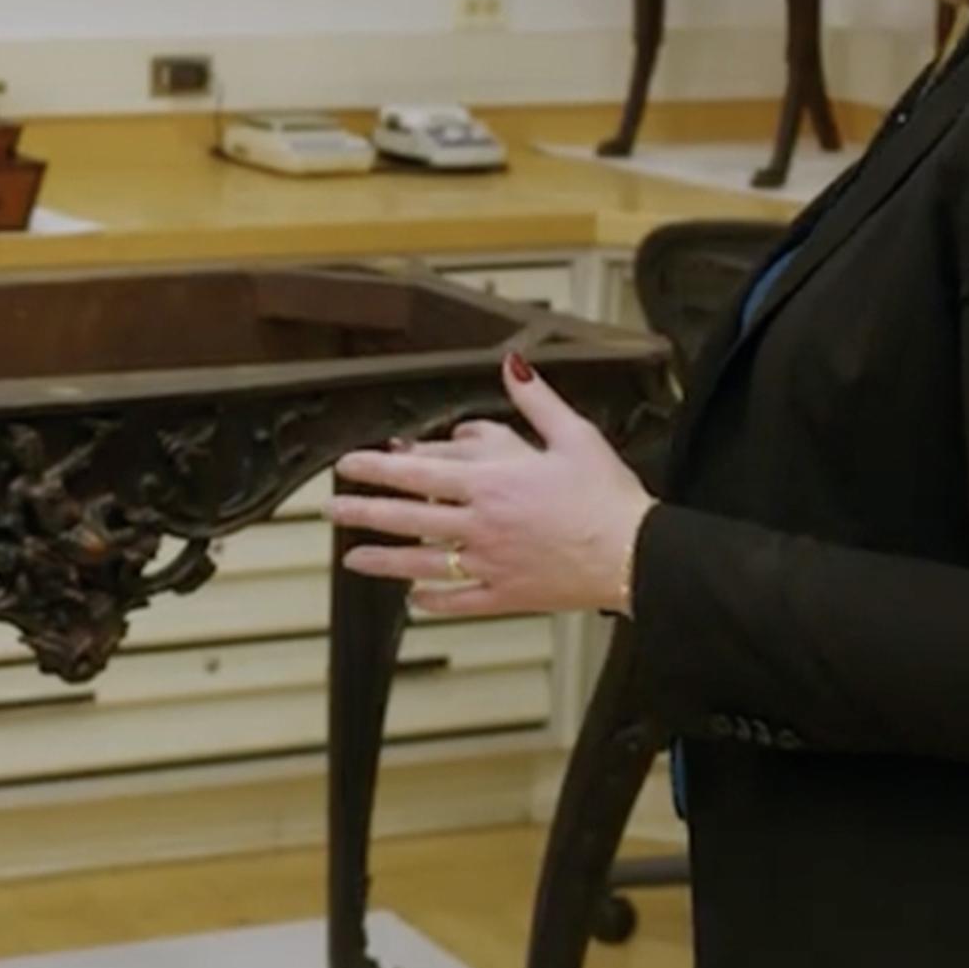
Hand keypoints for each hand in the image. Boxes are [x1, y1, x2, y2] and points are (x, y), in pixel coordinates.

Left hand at [326, 352, 653, 618]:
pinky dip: (433, 602)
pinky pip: (460, 601)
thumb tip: (512, 365)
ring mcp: (491, 563)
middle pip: (408, 518)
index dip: (376, 468)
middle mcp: (482, 524)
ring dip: (382, 561)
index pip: (417, 473)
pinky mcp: (508, 595)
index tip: (347, 465)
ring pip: (423, 564)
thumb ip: (535, 401)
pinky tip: (413, 600)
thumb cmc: (607, 496)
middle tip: (332, 511)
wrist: (636, 555)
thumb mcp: (574, 436)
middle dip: (363, 512)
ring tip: (352, 559)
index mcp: (493, 483)